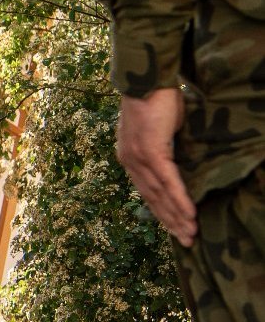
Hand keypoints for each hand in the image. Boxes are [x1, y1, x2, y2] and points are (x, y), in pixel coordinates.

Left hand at [116, 88, 196, 246]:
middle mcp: (130, 162)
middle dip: (170, 222)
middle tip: (186, 241)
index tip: (175, 229)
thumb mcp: (159, 132)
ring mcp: (139, 158)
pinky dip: (179, 198)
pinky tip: (189, 213)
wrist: (145, 80)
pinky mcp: (151, 151)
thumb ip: (165, 150)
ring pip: (160, 194)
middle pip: (152, 199)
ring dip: (177, 216)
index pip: (146, 192)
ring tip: (192, 233)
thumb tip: (180, 163)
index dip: (161, 212)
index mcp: (129, 159)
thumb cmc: (154, 102)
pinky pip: (167, 180)